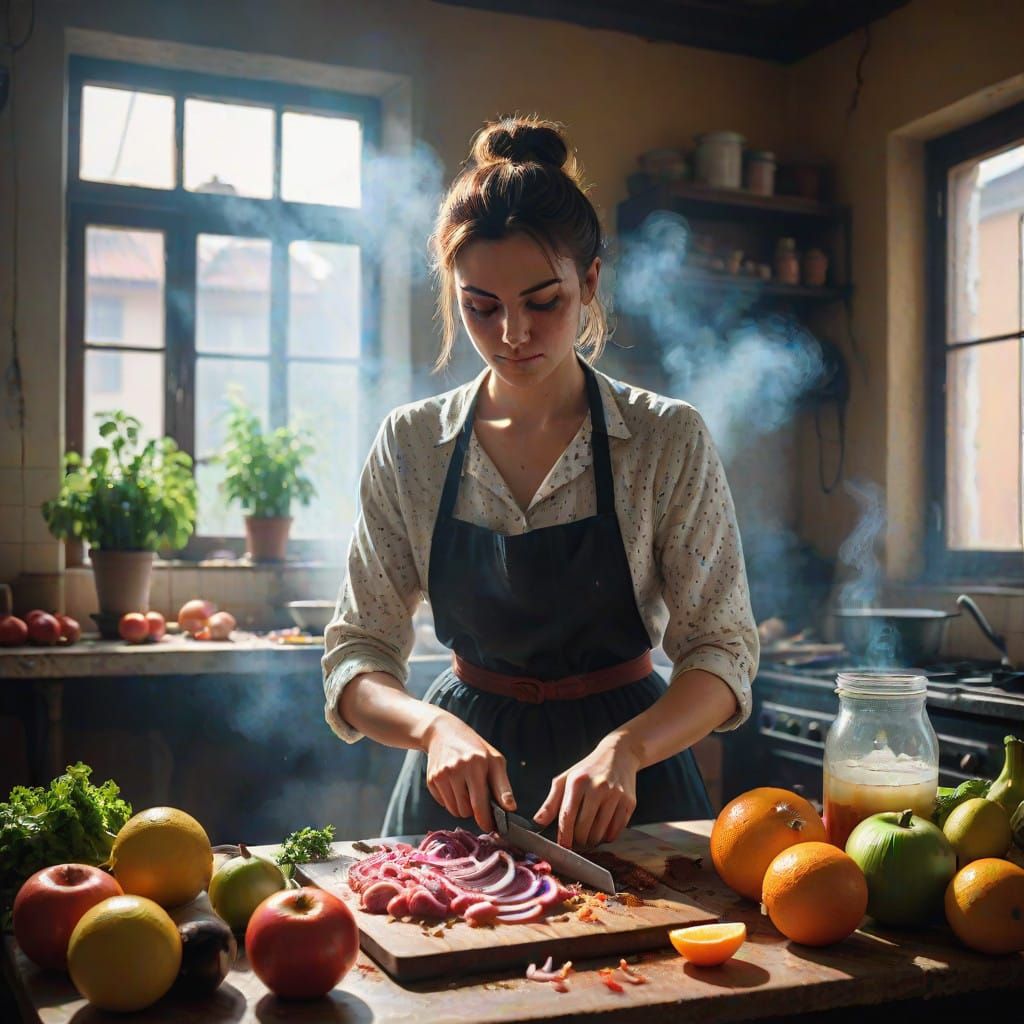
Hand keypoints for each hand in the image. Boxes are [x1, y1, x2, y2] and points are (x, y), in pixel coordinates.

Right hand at [423, 712, 515, 832]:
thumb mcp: (495, 760)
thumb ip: (503, 786)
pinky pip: (444, 804)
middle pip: (466, 810)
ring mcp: (442, 774)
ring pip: (455, 810)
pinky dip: (452, 801)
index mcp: (476, 763)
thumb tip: (511, 808)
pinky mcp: (431, 780)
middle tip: (479, 800)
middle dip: (475, 812)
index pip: (480, 803)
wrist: (443, 732)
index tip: (491, 827)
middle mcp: (457, 769)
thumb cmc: (475, 748)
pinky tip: (454, 785)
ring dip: (463, 808)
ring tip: (467, 790)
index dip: (486, 820)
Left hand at [533, 735, 639, 848]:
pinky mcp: (629, 803)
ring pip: (600, 833)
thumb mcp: (566, 779)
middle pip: (584, 829)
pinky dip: (607, 837)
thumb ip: (551, 802)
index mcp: (578, 782)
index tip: (562, 847)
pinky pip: (616, 831)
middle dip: (578, 840)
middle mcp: (598, 788)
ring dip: (592, 841)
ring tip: (588, 835)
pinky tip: (602, 830)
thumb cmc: (588, 770)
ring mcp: (615, 795)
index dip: (563, 836)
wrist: (619, 754)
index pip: (567, 817)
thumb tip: (537, 822)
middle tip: (576, 840)